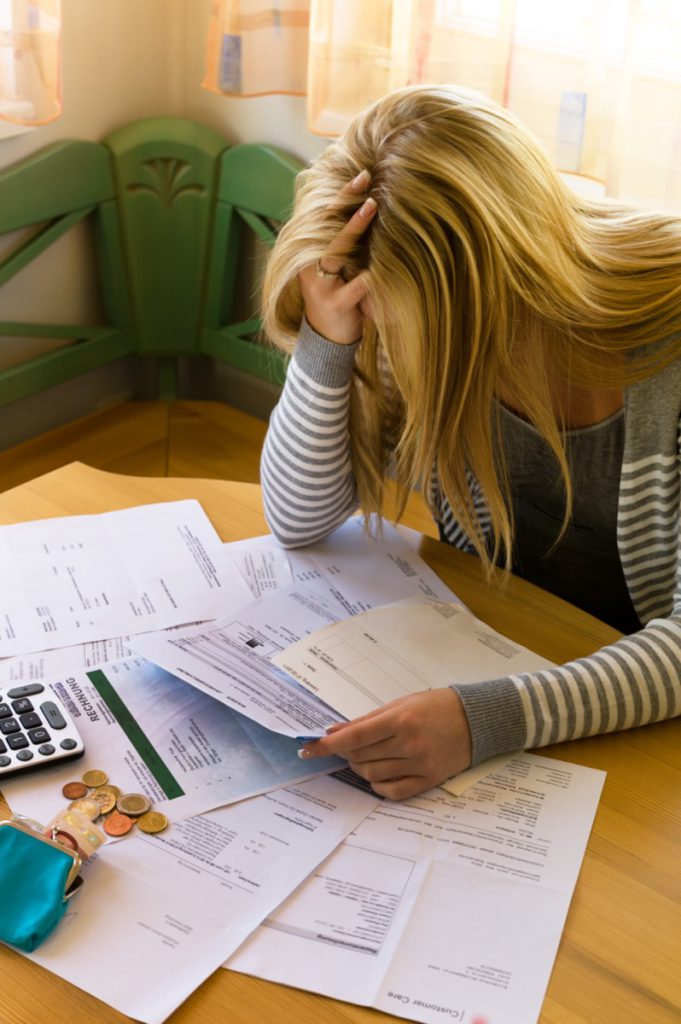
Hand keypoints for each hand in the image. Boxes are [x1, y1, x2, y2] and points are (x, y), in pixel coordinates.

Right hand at [299, 170, 376, 345]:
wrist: (327, 340)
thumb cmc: (340, 297)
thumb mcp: (340, 269)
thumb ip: (347, 246)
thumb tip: (371, 210)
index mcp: (311, 253)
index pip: (323, 216)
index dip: (341, 194)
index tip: (362, 175)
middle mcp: (311, 265)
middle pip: (325, 224)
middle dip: (344, 199)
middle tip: (364, 178)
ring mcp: (321, 285)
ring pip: (335, 251)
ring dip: (352, 228)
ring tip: (371, 207)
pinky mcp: (335, 304)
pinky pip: (353, 287)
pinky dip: (366, 278)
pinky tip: (378, 269)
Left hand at [299, 689, 472, 799]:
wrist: (477, 719)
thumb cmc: (436, 706)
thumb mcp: (401, 704)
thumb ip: (367, 719)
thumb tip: (335, 731)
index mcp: (401, 720)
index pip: (355, 736)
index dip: (328, 745)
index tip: (308, 749)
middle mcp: (409, 743)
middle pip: (361, 758)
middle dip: (346, 754)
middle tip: (346, 747)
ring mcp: (420, 764)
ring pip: (373, 775)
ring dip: (360, 767)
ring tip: (365, 756)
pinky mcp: (429, 780)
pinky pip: (393, 792)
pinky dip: (378, 785)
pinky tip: (378, 773)